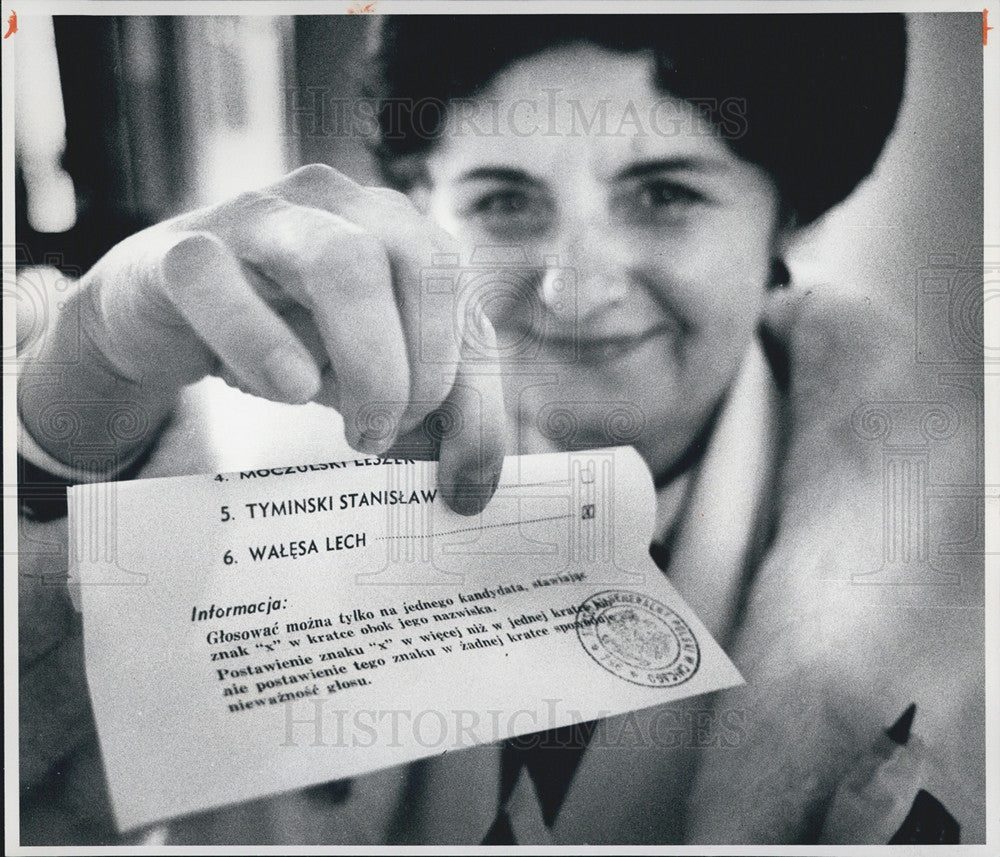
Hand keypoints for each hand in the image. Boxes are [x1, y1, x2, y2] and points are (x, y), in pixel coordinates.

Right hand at [23, 165, 506, 513]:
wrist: (162, 312)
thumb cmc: (281, 335)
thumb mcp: (366, 368)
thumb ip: (428, 404)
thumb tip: (471, 474)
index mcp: (394, 226)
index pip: (461, 296)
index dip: (477, 394)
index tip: (463, 482)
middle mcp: (338, 204)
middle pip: (422, 262)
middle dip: (426, 370)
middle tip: (393, 436)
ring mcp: (260, 218)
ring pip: (344, 262)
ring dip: (371, 363)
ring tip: (360, 430)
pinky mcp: (185, 251)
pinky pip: (225, 284)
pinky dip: (265, 343)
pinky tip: (292, 390)